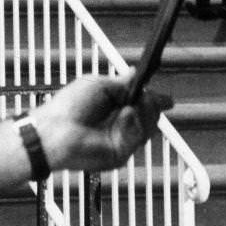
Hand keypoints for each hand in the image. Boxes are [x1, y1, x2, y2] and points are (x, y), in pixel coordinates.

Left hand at [30, 73, 172, 173]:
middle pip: (151, 114)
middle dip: (153, 103)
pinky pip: (139, 137)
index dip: (156, 99)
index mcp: (115, 104)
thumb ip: (121, 82)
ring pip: (149, 126)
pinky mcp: (121, 153)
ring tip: (133, 106)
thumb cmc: (68, 106)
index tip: (167, 98)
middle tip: (147, 96)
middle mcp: (120, 122)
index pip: (142, 102)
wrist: (58, 130)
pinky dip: (134, 123)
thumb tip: (135, 73)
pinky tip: (125, 117)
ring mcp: (122, 138)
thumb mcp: (98, 84)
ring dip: (145, 112)